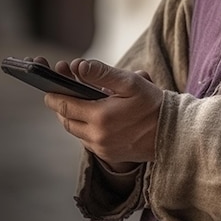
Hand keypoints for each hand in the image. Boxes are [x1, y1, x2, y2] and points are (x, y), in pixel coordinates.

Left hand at [43, 59, 162, 167]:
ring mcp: (102, 148)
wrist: (173, 132)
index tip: (47, 87)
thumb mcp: (130, 82)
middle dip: (61, 105)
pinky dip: (85, 127)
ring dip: (73, 117)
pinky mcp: (108, 155)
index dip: (54, 95)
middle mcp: (97, 136)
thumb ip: (102, 73)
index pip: (65, 106)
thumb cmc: (153, 103)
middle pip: (66, 120)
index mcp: (100, 117)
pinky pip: (87, 140)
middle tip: (59, 92)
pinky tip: (92, 115)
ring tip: (76, 102)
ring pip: (76, 131)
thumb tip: (78, 65)